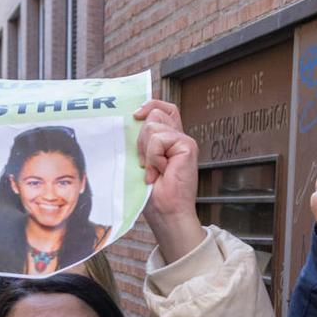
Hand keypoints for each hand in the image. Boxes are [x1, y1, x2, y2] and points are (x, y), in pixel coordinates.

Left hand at [134, 100, 205, 260]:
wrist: (166, 212)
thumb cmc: (153, 195)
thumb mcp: (141, 162)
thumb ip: (140, 142)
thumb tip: (129, 121)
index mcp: (168, 140)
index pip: (163, 108)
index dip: (150, 104)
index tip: (135, 115)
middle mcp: (178, 137)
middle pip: (155, 113)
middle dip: (141, 138)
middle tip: (145, 163)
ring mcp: (184, 141)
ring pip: (153, 125)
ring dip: (146, 151)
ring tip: (153, 170)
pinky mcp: (188, 146)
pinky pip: (159, 139)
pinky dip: (153, 157)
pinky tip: (160, 171)